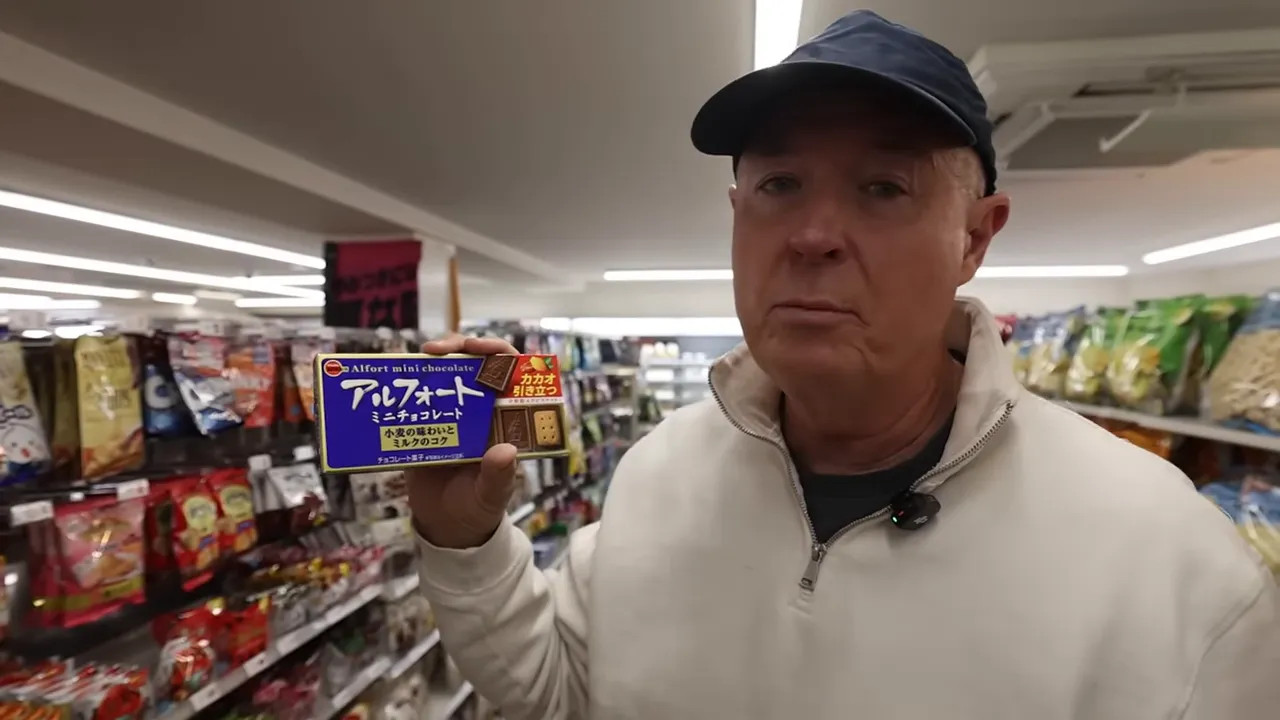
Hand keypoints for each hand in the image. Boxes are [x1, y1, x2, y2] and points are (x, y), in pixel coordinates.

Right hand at [405, 334, 519, 548]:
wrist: (447, 527)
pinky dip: (404, 387)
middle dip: (457, 348)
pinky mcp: (424, 425)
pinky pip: (416, 399)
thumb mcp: (492, 496)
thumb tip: (506, 451)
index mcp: (504, 418)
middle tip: (435, 350)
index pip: (510, 372)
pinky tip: (391, 383)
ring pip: (444, 374)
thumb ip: (499, 476)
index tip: (477, 348)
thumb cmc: (479, 509)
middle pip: (473, 363)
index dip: (497, 352)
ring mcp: (451, 415)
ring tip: (415, 360)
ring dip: (429, 362)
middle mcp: (480, 409)